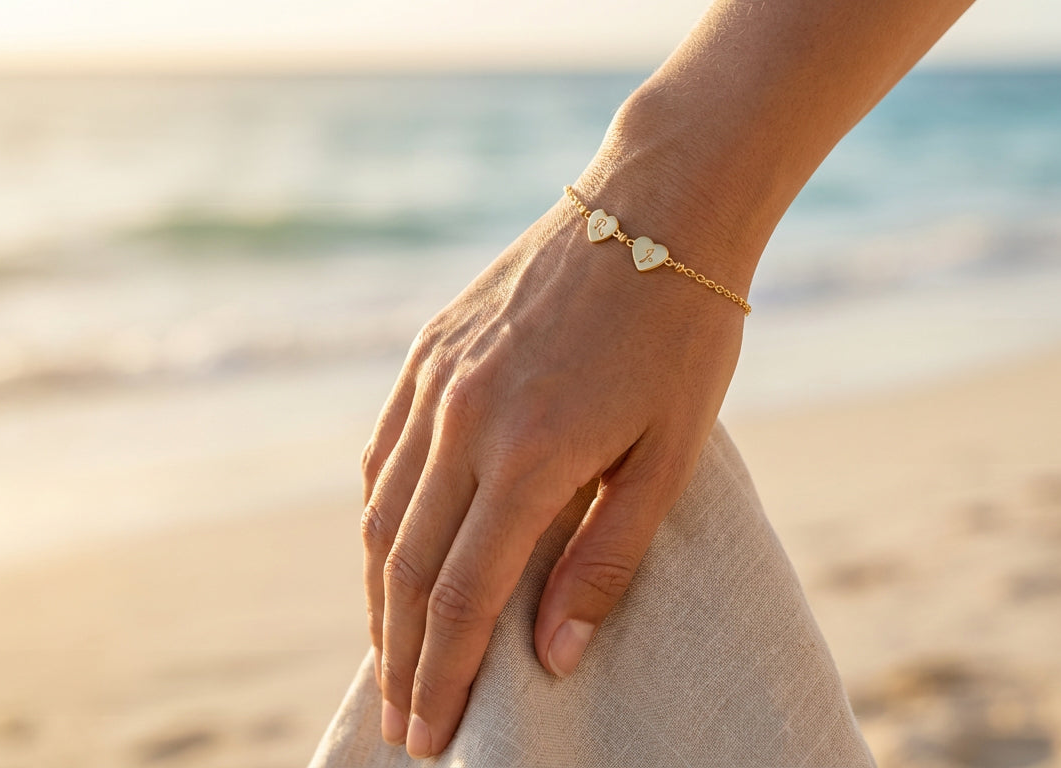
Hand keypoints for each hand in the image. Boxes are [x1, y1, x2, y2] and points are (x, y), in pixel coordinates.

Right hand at [359, 173, 747, 757]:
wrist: (656, 207)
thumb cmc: (684, 336)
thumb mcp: (669, 455)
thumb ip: (607, 559)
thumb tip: (551, 656)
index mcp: (531, 453)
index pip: (462, 596)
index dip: (441, 677)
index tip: (432, 737)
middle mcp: (464, 418)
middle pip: (405, 568)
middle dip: (400, 657)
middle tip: (404, 723)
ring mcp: (436, 380)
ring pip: (379, 515)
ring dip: (378, 599)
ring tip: (391, 656)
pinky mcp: (427, 350)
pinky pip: (381, 454)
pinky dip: (376, 519)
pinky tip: (386, 554)